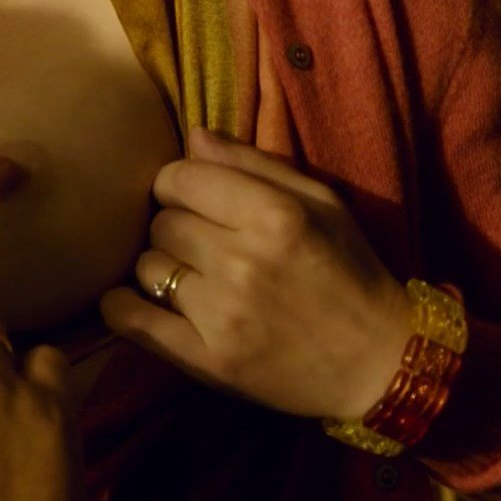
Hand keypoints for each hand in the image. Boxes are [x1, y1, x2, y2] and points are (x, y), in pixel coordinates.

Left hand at [101, 127, 413, 420]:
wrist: (379, 363)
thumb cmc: (351, 272)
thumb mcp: (321, 203)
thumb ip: (254, 165)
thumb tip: (191, 137)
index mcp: (273, 215)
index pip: (179, 178)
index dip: (179, 186)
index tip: (193, 201)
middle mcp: (243, 261)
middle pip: (161, 223)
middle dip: (175, 228)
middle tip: (202, 246)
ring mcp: (221, 314)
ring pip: (146, 267)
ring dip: (160, 269)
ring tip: (192, 279)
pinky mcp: (205, 360)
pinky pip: (129, 319)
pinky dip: (121, 306)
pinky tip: (136, 302)